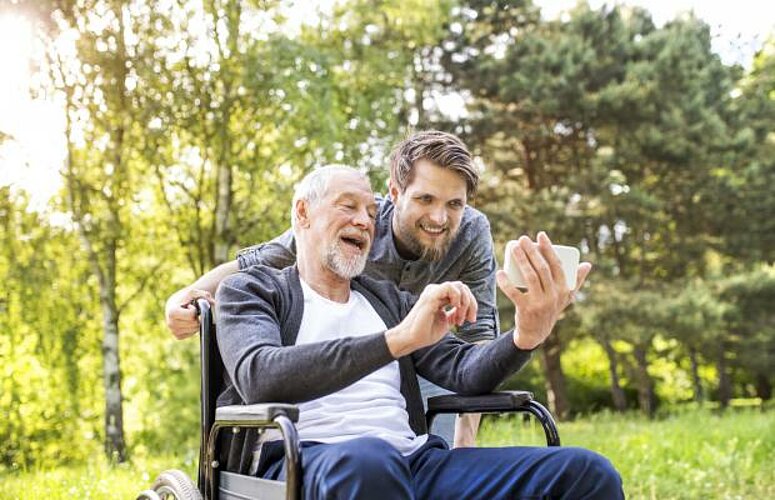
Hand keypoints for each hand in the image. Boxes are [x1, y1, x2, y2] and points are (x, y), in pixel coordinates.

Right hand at [164, 288, 214, 339]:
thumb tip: (214, 303)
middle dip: (196, 317)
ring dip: (196, 322)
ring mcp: (174, 332)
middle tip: (190, 311)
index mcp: (172, 312)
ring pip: (195, 329)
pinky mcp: (178, 336)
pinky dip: (193, 328)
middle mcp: (170, 324)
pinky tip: (188, 322)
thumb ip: (204, 295)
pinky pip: (192, 334)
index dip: (194, 310)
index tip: (190, 306)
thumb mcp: (193, 293)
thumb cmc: (186, 298)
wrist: (175, 305)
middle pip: (194, 323)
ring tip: (189, 316)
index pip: (191, 315)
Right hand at [385, 281, 477, 356]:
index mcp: (440, 297)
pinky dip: (457, 296)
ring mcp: (433, 292)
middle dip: (471, 304)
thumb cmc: (426, 332)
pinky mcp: (430, 296)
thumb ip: (454, 313)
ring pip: (459, 286)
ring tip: (459, 318)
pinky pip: (449, 287)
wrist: (412, 339)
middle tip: (469, 320)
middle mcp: (437, 292)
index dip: (471, 305)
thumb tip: (465, 309)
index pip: (462, 292)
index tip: (471, 320)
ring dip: (465, 302)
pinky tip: (455, 307)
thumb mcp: (446, 321)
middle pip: (463, 288)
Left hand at [496, 232, 591, 349]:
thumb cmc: (551, 309)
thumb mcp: (566, 297)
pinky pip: (514, 293)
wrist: (536, 333)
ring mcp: (540, 303)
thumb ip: (576, 281)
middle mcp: (554, 296)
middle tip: (522, 239)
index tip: (540, 235)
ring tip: (513, 247)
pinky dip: (506, 282)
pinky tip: (501, 272)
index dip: (549, 248)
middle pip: (542, 269)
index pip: (557, 265)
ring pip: (530, 277)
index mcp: (564, 290)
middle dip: (532, 251)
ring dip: (521, 260)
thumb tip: (587, 264)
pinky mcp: (525, 310)